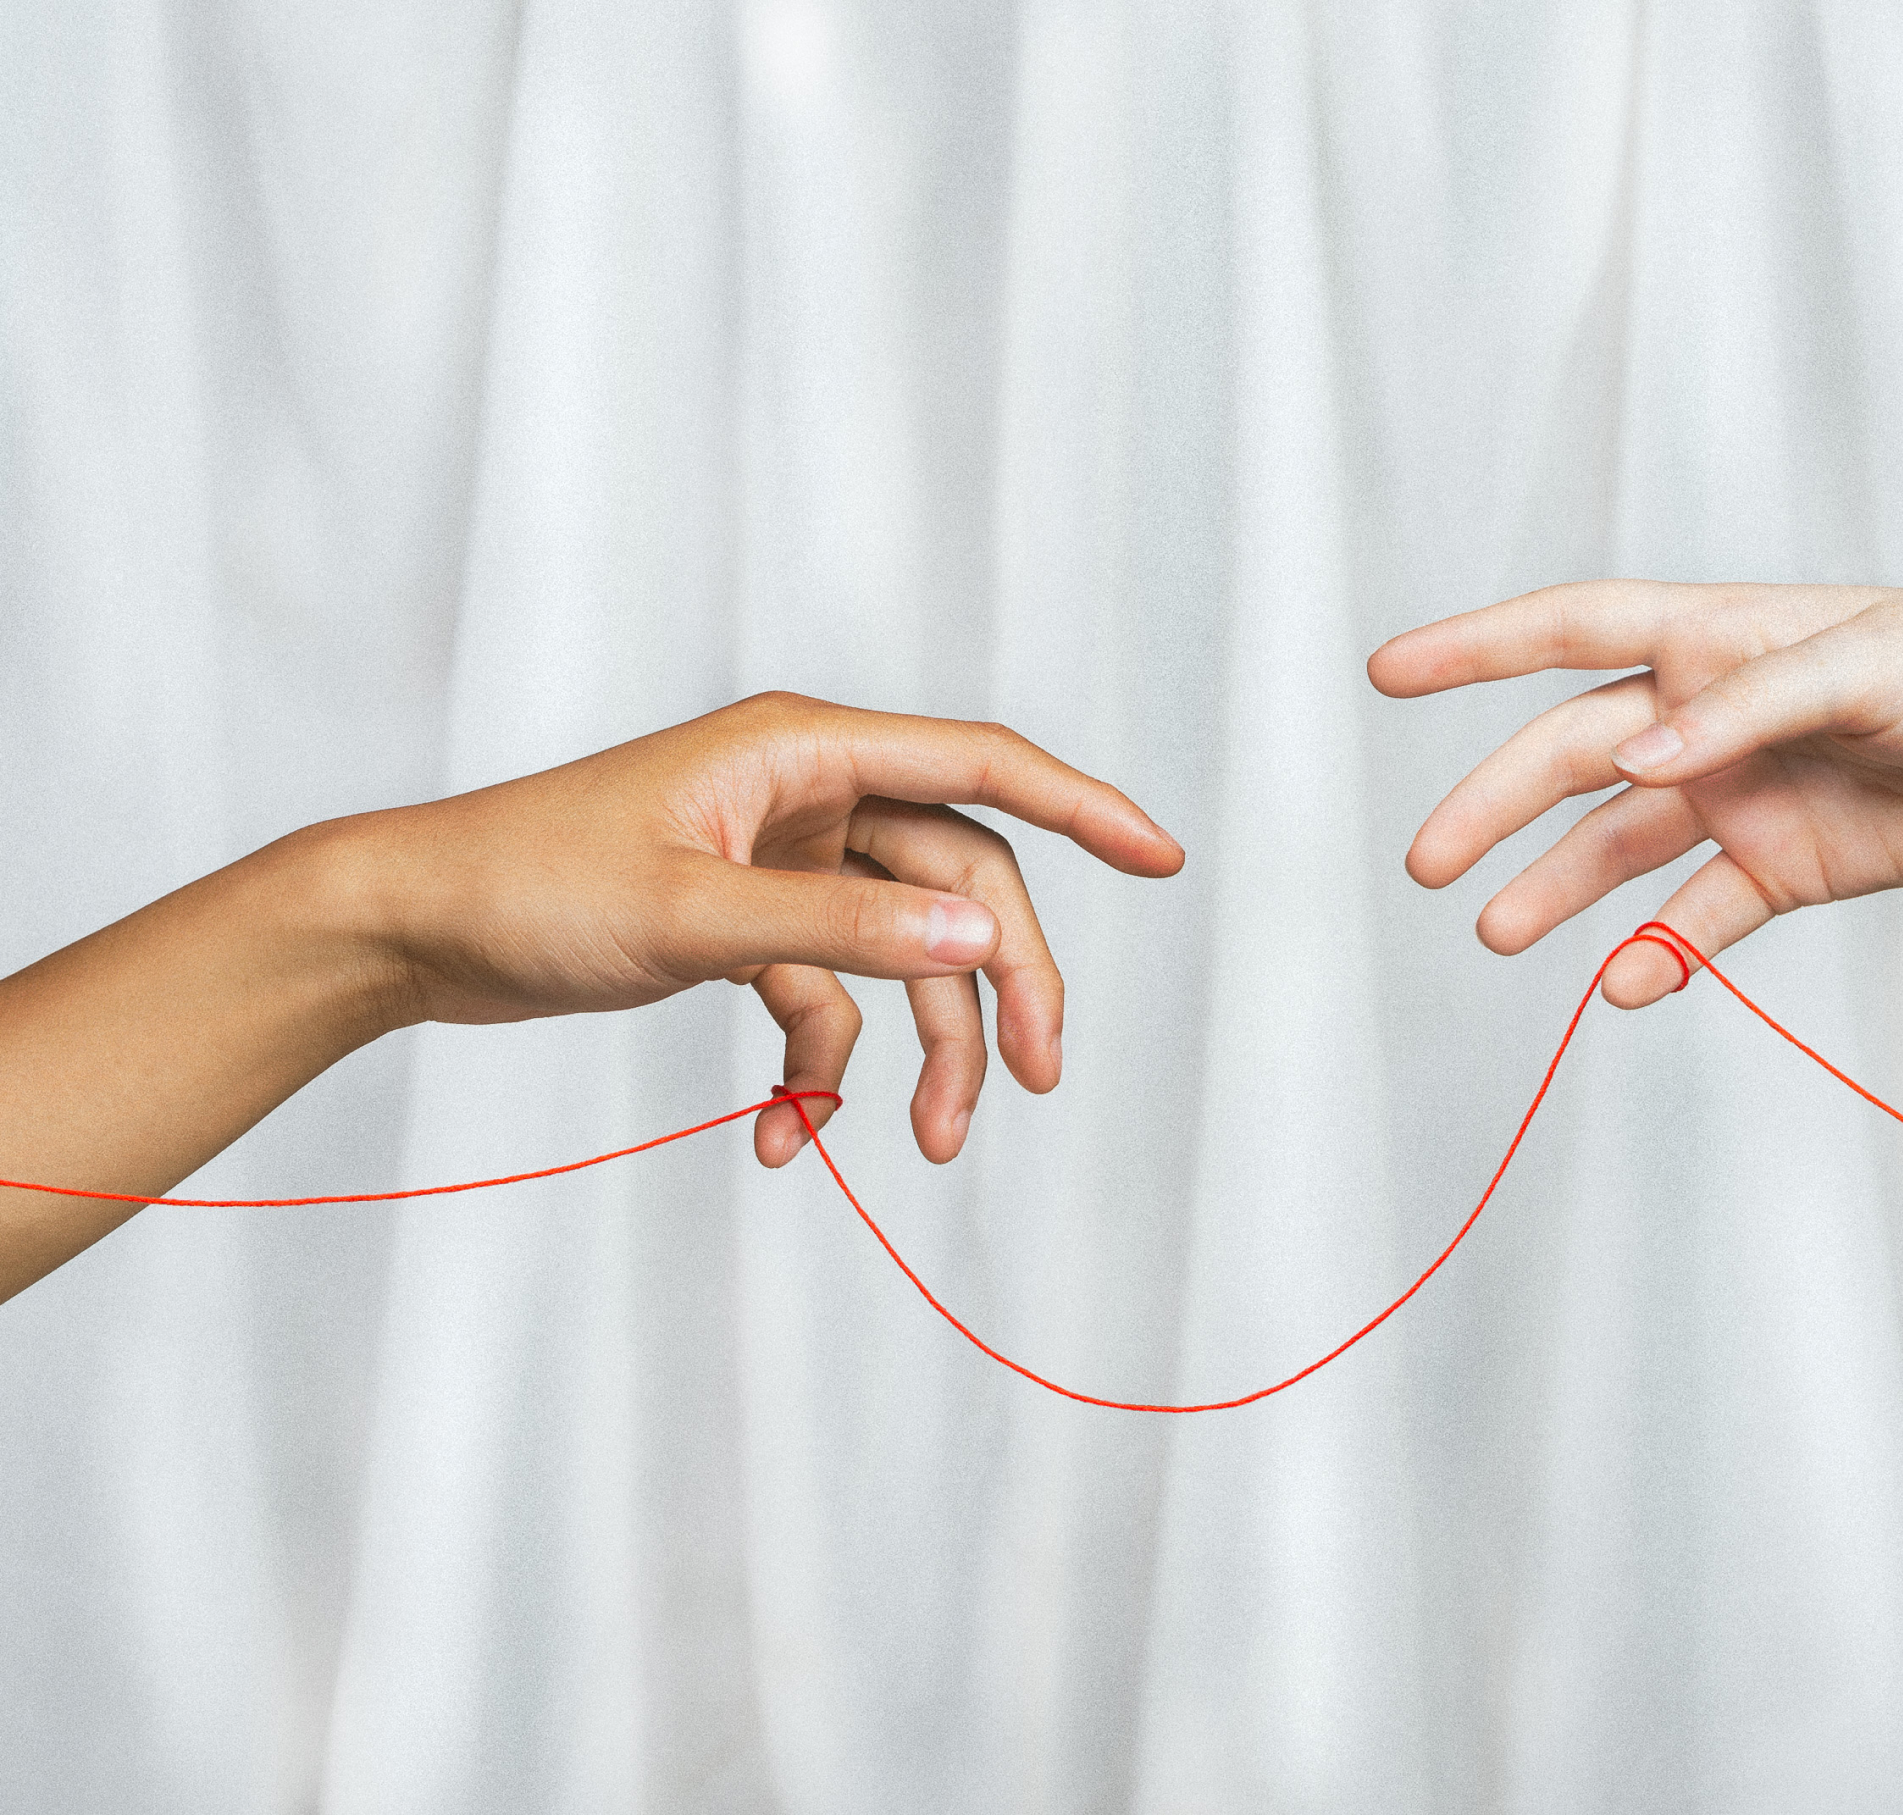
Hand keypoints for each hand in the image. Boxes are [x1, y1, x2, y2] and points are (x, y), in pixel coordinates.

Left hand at [340, 692, 1184, 1165]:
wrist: (410, 931)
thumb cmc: (527, 887)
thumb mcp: (692, 916)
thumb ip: (841, 930)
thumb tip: (982, 933)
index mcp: (804, 750)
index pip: (981, 767)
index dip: (1085, 808)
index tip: (1165, 858)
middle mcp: (808, 795)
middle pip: (957, 884)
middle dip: (999, 986)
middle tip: (1031, 1082)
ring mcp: (781, 862)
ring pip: (901, 953)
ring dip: (918, 1050)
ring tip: (920, 1144)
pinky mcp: (747, 924)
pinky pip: (824, 998)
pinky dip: (818, 1067)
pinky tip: (780, 1135)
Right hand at [1368, 582, 1902, 1005]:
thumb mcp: (1862, 663)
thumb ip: (1740, 708)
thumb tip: (1635, 762)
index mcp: (1715, 634)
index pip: (1571, 630)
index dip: (1476, 649)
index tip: (1387, 674)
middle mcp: (1709, 716)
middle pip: (1573, 756)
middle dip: (1495, 804)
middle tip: (1429, 864)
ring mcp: (1739, 795)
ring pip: (1617, 847)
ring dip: (1555, 888)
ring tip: (1496, 933)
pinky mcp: (1780, 869)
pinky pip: (1695, 918)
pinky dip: (1656, 954)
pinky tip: (1621, 986)